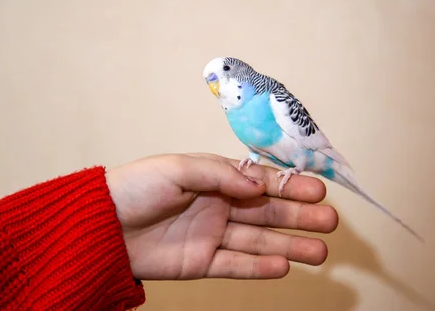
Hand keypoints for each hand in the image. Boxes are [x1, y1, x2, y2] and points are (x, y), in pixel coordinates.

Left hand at [105, 153, 338, 279]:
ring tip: (321, 252)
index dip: (290, 186)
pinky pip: (237, 265)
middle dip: (300, 215)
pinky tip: (285, 267)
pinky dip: (260, 267)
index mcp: (215, 178)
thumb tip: (258, 184)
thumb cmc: (138, 186)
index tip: (319, 190)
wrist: (103, 225)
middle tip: (331, 222)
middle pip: (268, 212)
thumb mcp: (179, 168)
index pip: (260, 182)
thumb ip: (220, 174)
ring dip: (290, 245)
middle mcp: (219, 205)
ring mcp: (212, 235)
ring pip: (259, 241)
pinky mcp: (202, 262)